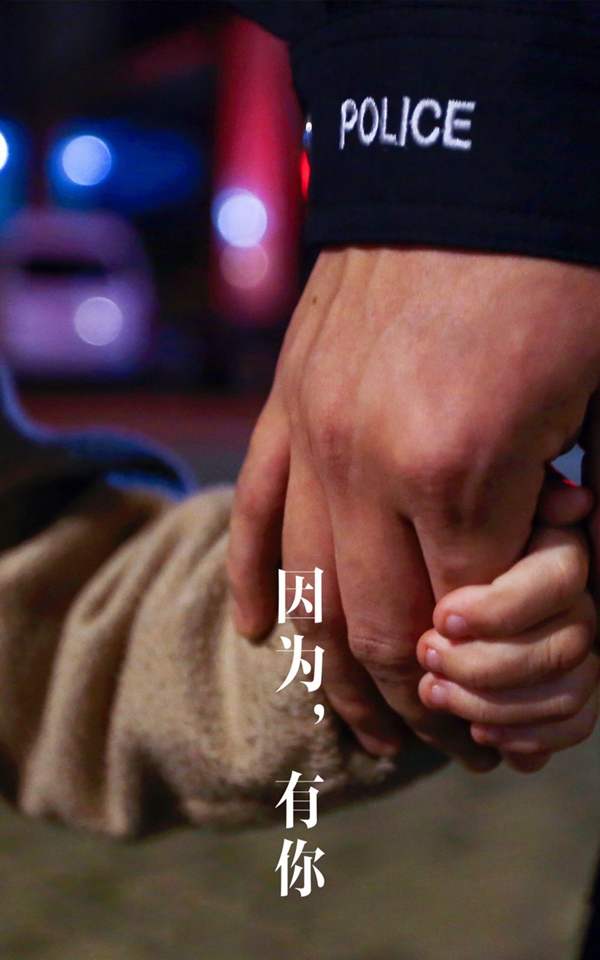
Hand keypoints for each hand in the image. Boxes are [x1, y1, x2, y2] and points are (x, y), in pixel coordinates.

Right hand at [228, 247, 599, 765]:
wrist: (474, 164)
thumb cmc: (558, 274)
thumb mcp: (599, 399)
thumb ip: (566, 510)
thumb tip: (543, 592)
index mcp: (457, 465)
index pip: (463, 615)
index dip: (487, 677)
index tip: (502, 722)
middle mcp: (364, 460)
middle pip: (374, 624)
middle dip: (413, 704)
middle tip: (443, 745)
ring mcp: (310, 433)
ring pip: (305, 587)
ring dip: (334, 671)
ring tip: (365, 726)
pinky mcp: (284, 403)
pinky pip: (252, 513)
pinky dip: (253, 583)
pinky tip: (261, 635)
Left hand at [418, 480, 597, 772]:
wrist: (427, 600)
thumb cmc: (433, 546)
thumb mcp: (454, 522)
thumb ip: (494, 516)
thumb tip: (573, 501)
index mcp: (558, 546)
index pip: (560, 580)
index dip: (502, 608)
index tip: (441, 618)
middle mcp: (580, 595)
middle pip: (566, 644)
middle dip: (486, 665)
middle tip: (426, 657)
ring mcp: (582, 643)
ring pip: (572, 688)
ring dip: (496, 706)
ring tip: (435, 692)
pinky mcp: (574, 689)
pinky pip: (577, 721)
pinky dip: (528, 737)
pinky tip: (479, 732)